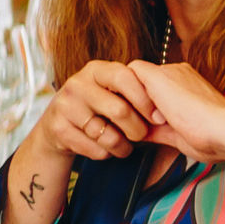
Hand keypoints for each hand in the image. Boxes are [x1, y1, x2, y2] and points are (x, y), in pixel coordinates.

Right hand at [31, 60, 160, 163]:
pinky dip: (106, 153)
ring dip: (123, 146)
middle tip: (142, 135)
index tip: (158, 116)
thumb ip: (135, 91)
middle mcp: (78, 83)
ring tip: (125, 145)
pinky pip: (94, 149)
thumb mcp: (114, 92)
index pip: (125, 77)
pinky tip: (103, 148)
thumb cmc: (99, 108)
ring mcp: (65, 105)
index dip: (145, 99)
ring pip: (107, 135)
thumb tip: (166, 106)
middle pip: (119, 110)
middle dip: (137, 129)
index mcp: (98, 70)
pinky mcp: (58, 128)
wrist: (59, 127)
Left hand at [127, 61, 224, 165]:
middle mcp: (178, 73)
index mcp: (187, 85)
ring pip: (134, 76)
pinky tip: (141, 114)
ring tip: (144, 121)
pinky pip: (130, 74)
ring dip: (132, 99)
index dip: (147, 105)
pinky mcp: (159, 75)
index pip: (155, 88)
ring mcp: (169, 71)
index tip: (151, 127)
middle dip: (136, 102)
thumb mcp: (179, 134)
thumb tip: (141, 134)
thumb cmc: (212, 138)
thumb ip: (158, 130)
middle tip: (143, 125)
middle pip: (142, 81)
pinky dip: (128, 94)